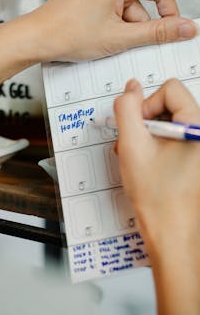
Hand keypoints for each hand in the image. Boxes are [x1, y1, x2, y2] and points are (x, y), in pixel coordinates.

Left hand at [26, 0, 197, 61]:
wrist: (36, 39)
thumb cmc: (67, 32)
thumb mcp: (119, 37)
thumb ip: (156, 33)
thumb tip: (183, 28)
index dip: (170, 14)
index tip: (174, 32)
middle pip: (141, 7)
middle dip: (137, 31)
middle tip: (124, 45)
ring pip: (127, 17)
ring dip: (123, 35)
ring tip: (104, 45)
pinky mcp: (92, 5)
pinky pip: (113, 18)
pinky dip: (113, 33)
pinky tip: (100, 43)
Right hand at [114, 79, 199, 314]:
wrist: (170, 231)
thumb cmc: (157, 195)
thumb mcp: (132, 146)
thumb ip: (126, 110)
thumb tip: (130, 88)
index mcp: (196, 126)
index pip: (169, 89)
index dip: (146, 104)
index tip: (137, 128)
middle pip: (168, 105)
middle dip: (144, 122)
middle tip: (134, 145)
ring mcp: (197, 146)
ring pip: (166, 122)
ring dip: (145, 135)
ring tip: (136, 157)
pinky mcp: (191, 156)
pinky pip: (170, 137)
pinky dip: (153, 145)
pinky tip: (144, 162)